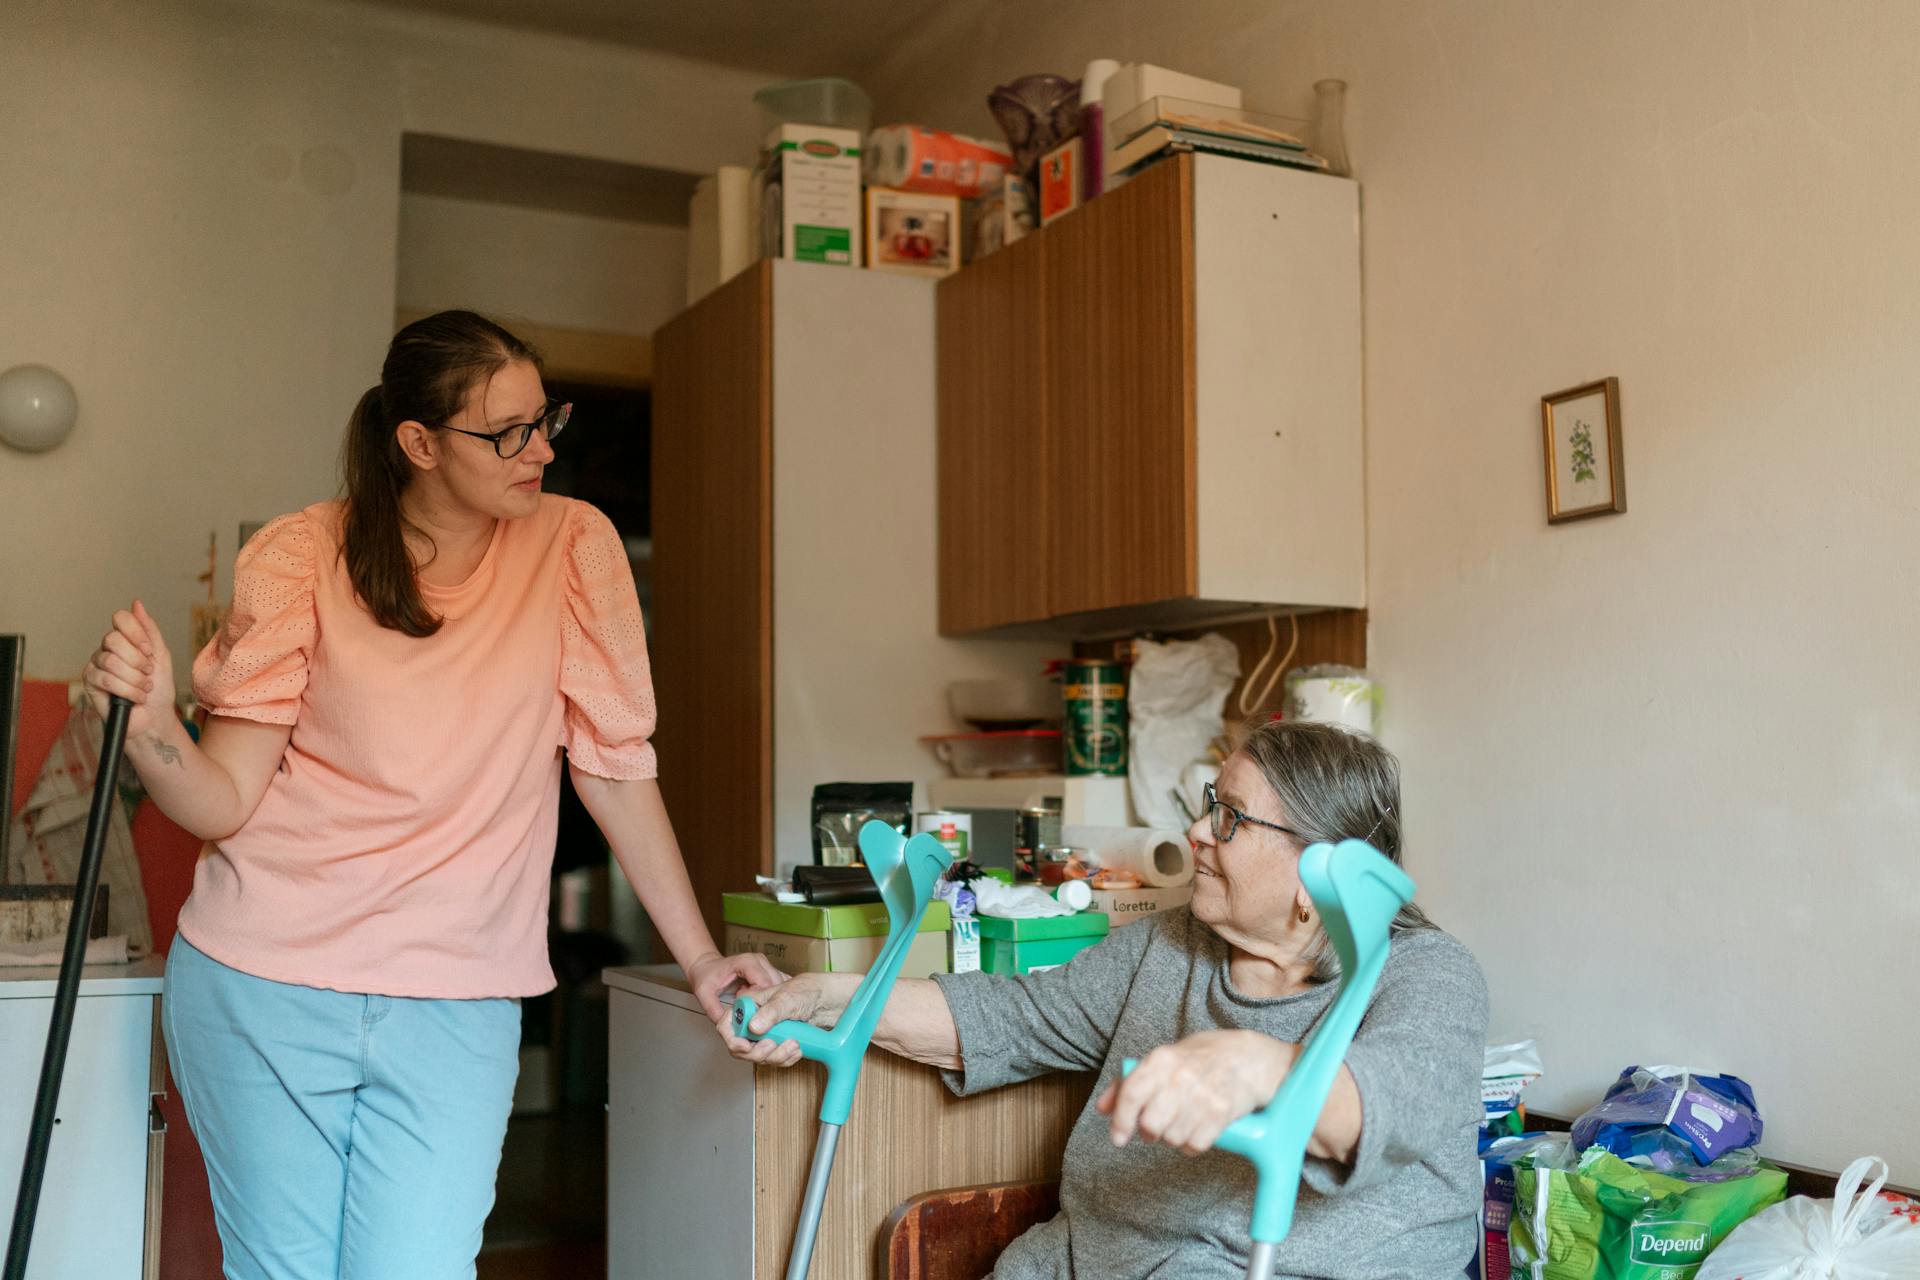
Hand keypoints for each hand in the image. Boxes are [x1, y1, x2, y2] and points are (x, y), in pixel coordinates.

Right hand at [81, 600, 175, 737]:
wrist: (154, 717)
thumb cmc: (158, 689)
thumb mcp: (161, 656)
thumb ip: (150, 630)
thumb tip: (137, 603)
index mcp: (125, 639)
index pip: (121, 618)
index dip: (136, 633)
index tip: (149, 651)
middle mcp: (107, 648)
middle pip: (113, 639)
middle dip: (137, 660)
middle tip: (148, 673)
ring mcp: (96, 664)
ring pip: (111, 661)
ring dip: (135, 679)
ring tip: (144, 688)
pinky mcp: (90, 682)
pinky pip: (106, 679)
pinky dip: (127, 690)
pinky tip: (135, 697)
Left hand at [685, 950, 783, 1024]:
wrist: (707, 966)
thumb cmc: (707, 976)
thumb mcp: (704, 994)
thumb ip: (714, 1010)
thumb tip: (728, 1027)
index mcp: (746, 962)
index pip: (764, 984)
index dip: (759, 1002)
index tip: (750, 1013)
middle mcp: (760, 961)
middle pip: (776, 986)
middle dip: (768, 1004)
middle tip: (755, 1017)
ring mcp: (766, 965)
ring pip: (781, 987)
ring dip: (772, 1002)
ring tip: (759, 1012)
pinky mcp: (770, 972)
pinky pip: (780, 987)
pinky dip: (775, 999)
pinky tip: (765, 1008)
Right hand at [714, 971, 857, 1065]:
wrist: (831, 1001)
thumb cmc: (809, 990)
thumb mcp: (789, 998)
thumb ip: (770, 1012)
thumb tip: (753, 1027)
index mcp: (750, 1004)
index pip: (727, 1024)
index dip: (731, 1038)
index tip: (745, 1046)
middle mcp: (755, 1020)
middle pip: (740, 1046)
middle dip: (757, 1052)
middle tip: (772, 1046)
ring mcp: (767, 1034)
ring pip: (759, 1057)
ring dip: (775, 1056)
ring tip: (793, 1045)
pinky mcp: (780, 1044)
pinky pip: (775, 1060)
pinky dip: (786, 1059)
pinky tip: (797, 1050)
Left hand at [1096, 1030, 1297, 1155]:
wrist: (1248, 1057)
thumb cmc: (1200, 1059)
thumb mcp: (1162, 1060)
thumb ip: (1128, 1083)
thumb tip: (1102, 1108)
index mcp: (1161, 1060)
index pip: (1131, 1094)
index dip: (1120, 1121)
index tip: (1118, 1138)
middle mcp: (1180, 1077)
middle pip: (1151, 1124)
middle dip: (1149, 1132)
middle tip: (1155, 1128)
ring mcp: (1203, 1096)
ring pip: (1172, 1138)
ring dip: (1173, 1137)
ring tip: (1181, 1122)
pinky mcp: (1222, 1114)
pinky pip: (1195, 1145)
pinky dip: (1192, 1144)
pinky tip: (1196, 1130)